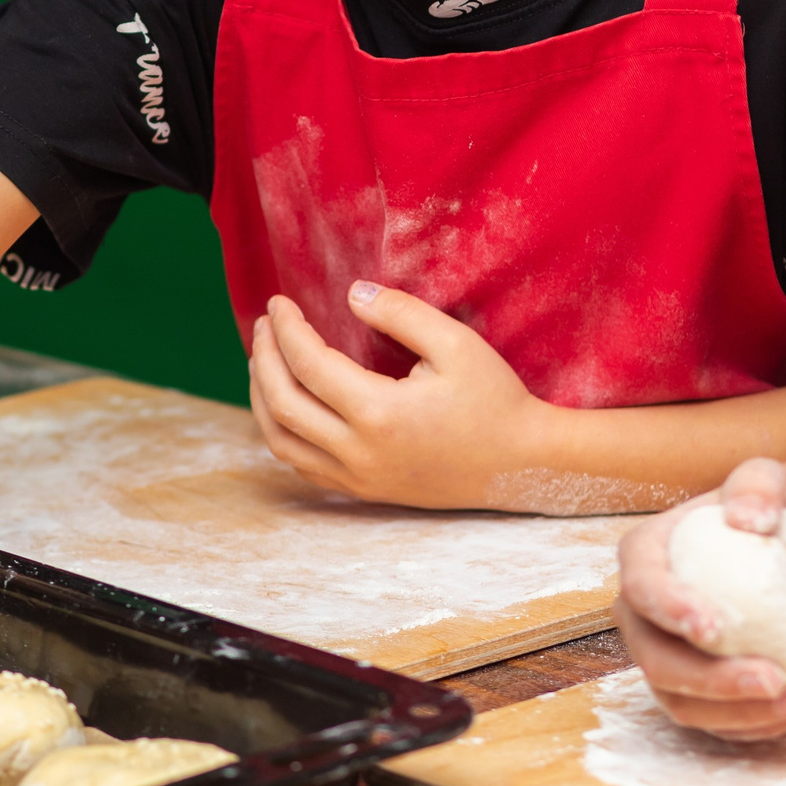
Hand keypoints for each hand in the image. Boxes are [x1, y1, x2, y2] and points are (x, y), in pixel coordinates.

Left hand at [246, 281, 548, 508]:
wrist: (522, 465)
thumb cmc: (494, 400)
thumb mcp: (456, 344)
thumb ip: (401, 314)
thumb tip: (352, 294)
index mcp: (380, 413)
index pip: (308, 365)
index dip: (286, 329)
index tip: (279, 302)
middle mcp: (361, 452)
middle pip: (283, 404)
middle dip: (264, 358)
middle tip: (266, 325)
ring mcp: (360, 478)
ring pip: (282, 442)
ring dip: (263, 399)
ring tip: (264, 360)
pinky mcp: (366, 491)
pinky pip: (303, 466)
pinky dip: (282, 432)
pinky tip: (286, 404)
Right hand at [613, 457, 785, 740]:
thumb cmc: (772, 511)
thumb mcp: (769, 478)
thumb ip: (757, 485)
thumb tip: (748, 518)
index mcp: (644, 557)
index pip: (641, 589)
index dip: (668, 611)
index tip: (712, 627)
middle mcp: (644, 614)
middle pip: (655, 661)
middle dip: (708, 681)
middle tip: (771, 678)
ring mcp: (670, 655)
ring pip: (682, 703)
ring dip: (737, 713)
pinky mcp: (701, 688)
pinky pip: (718, 720)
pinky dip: (758, 724)